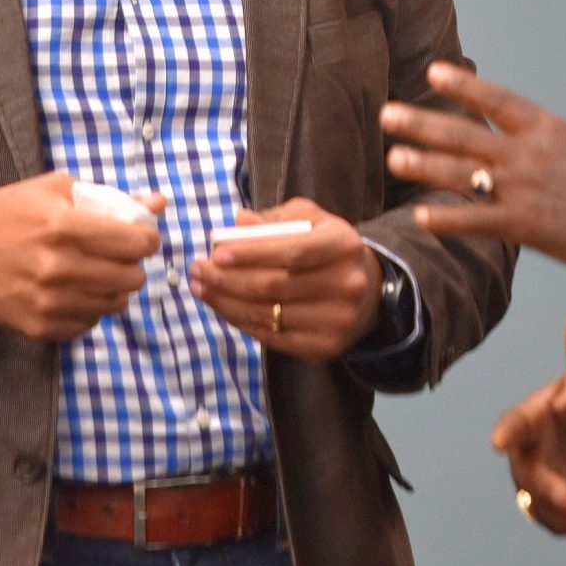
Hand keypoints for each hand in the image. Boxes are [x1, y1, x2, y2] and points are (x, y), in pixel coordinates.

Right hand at [0, 171, 163, 341]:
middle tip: (119, 255)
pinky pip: (90, 323)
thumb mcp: (55, 189)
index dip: (147, 238)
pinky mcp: (40, 327)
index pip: (135, 242)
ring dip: (116, 287)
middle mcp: (58, 267)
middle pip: (132, 277)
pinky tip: (76, 291)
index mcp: (63, 226)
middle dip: (133, 264)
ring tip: (99, 272)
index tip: (141, 236)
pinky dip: (91, 308)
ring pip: (116, 303)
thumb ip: (111, 197)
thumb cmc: (8, 213)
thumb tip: (159, 203)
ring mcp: (48, 302)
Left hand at [190, 198, 382, 362]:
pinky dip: (242, 322)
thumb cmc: (328, 249)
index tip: (216, 252)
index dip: (252, 253)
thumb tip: (239, 223)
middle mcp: (346, 285)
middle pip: (274, 286)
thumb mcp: (312, 220)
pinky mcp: (325, 346)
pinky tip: (223, 308)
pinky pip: (272, 337)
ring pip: (268, 314)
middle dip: (228, 279)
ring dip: (226, 302)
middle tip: (198, 270)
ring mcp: (337, 320)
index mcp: (343, 246)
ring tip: (201, 288)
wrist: (368, 292)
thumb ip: (276, 218)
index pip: (292, 251)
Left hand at [380, 63, 565, 270]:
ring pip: (463, 173)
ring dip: (425, 165)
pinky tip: (420, 215)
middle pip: (466, 134)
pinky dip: (448, 218)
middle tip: (387, 114)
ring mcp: (524, 190)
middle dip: (423, 123)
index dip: (464, 86)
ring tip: (392, 157)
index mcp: (550, 130)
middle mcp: (529, 155)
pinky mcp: (526, 226)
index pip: (497, 100)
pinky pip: (478, 221)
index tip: (433, 74)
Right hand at [495, 313, 565, 538]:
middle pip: (527, 475)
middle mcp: (528, 455)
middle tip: (564, 497)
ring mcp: (540, 484)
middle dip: (543, 488)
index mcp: (530, 420)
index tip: (499, 441)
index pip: (515, 423)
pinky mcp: (557, 507)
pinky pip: (564, 522)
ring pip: (544, 507)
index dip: (508, 432)